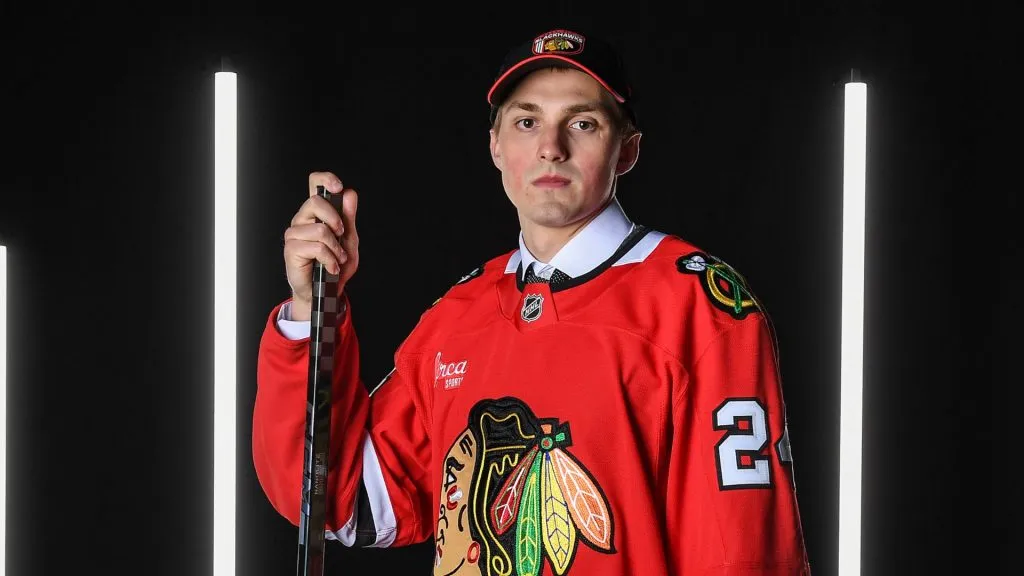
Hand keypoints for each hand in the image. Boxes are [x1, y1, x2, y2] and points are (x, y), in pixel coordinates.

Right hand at [282, 171, 358, 320]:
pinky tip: (330, 267)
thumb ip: (348, 218)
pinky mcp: (291, 249)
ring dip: (335, 248)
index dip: (325, 180)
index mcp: (316, 213)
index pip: (314, 184)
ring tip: (337, 258)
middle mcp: (302, 219)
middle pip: (315, 202)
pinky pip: (316, 247)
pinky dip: (330, 259)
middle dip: (335, 219)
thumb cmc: (334, 264)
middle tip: (341, 235)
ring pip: (320, 229)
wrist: (325, 291)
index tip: (337, 187)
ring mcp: (294, 233)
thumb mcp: (348, 240)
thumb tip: (349, 194)